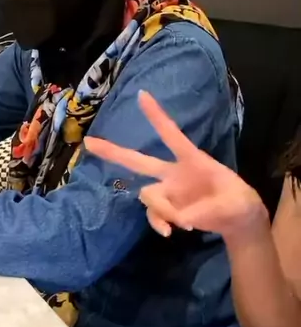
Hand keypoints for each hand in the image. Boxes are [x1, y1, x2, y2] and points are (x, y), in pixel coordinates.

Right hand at [85, 91, 266, 241]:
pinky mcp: (168, 208)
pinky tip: (170, 232)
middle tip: (89, 142)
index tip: (141, 94)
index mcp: (191, 159)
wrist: (237, 219)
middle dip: (113, 152)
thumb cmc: (236, 201)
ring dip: (160, 210)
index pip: (171, 134)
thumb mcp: (230, 204)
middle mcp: (173, 172)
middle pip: (139, 160)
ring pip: (147, 195)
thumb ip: (203, 210)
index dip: (157, 116)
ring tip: (180, 223)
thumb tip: (178, 219)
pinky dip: (159, 223)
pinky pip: (153, 214)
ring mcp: (168, 191)